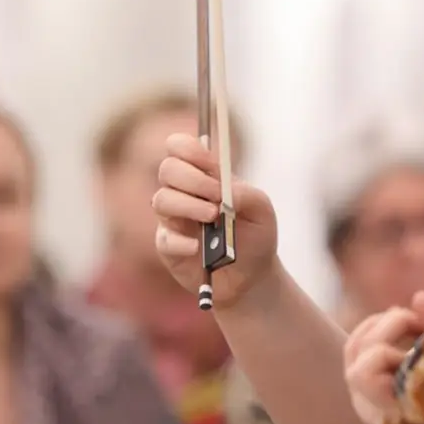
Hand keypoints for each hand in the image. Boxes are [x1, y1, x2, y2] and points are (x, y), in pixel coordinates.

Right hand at [152, 132, 279, 308]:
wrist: (253, 276)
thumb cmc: (256, 235)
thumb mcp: (262, 209)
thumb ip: (245, 193)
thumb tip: (223, 189)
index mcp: (205, 175)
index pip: (180, 147)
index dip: (188, 148)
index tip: (208, 161)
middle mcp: (184, 193)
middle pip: (168, 169)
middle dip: (193, 179)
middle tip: (217, 196)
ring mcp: (173, 219)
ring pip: (161, 200)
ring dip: (188, 205)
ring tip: (213, 217)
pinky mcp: (168, 247)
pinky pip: (164, 238)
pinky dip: (181, 241)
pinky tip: (199, 247)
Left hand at [344, 291, 423, 423]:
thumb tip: (419, 297)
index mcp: (392, 409)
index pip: (365, 370)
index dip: (388, 342)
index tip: (421, 330)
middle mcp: (370, 409)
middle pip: (356, 354)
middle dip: (385, 326)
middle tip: (417, 321)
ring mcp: (364, 401)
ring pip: (353, 352)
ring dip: (377, 327)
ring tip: (407, 321)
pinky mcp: (367, 392)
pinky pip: (357, 356)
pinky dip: (375, 335)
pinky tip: (399, 329)